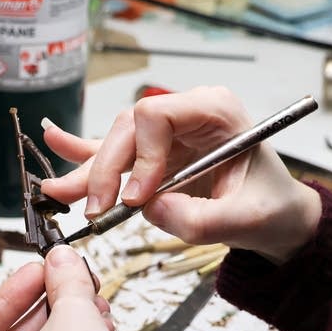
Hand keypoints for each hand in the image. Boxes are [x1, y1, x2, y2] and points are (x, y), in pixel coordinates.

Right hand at [41, 86, 320, 263]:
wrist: (274, 217)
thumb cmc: (270, 208)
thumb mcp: (247, 219)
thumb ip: (201, 219)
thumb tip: (150, 210)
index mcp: (215, 111)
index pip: (157, 116)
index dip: (140, 156)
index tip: (137, 198)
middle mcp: (187, 114)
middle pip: (128, 129)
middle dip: (106, 169)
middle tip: (94, 208)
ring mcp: (169, 134)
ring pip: (116, 143)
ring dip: (89, 171)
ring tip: (58, 191)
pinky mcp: (157, 155)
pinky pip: (118, 152)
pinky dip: (87, 154)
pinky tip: (57, 142)